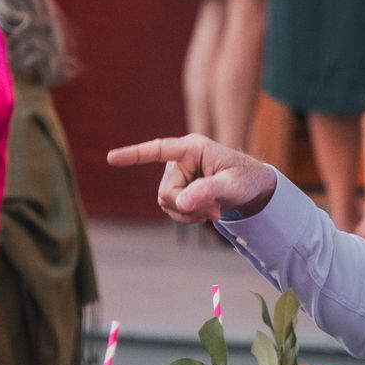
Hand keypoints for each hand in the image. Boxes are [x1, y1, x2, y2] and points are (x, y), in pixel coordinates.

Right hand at [107, 132, 278, 225]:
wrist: (254, 188)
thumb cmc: (246, 179)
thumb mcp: (231, 186)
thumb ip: (207, 192)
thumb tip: (180, 202)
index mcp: (192, 148)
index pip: (158, 149)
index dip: (134, 155)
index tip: (111, 158)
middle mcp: (181, 159)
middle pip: (166, 191)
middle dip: (187, 206)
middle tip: (214, 211)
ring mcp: (178, 174)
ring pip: (166, 203)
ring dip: (188, 213)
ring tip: (214, 210)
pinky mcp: (179, 188)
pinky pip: (172, 209)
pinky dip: (188, 216)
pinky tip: (207, 212)